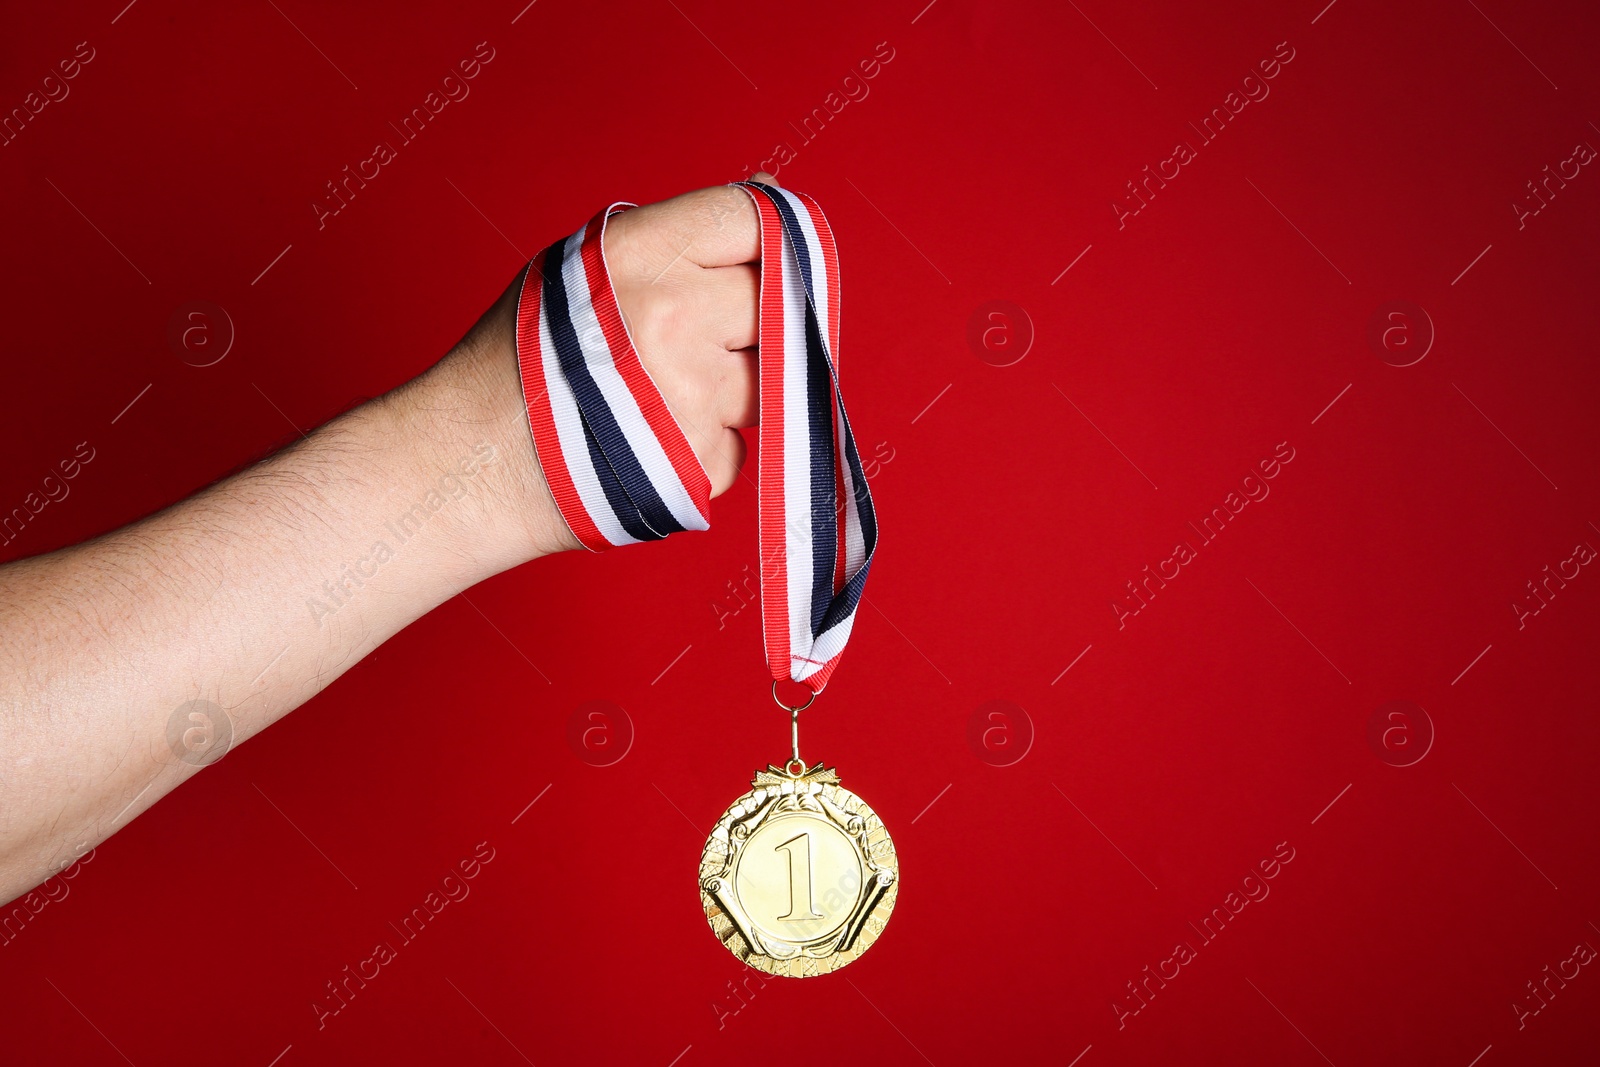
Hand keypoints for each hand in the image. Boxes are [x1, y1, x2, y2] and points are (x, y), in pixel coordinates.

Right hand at [421, 175, 773, 557]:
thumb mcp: (582, 263)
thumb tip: (770, 195)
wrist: (472, 461)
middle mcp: (674, 317)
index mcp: (642, 253)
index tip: (765, 257)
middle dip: (748, 319)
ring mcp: (693, 394)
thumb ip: (679, 234)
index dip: (770, 236)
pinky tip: (655, 438)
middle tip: (698, 337)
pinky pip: (742, 441)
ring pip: (771, 376)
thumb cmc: (522, 357)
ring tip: (664, 391)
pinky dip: (710, 444)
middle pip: (775, 300)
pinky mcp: (702, 461)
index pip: (750, 220)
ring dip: (734, 385)